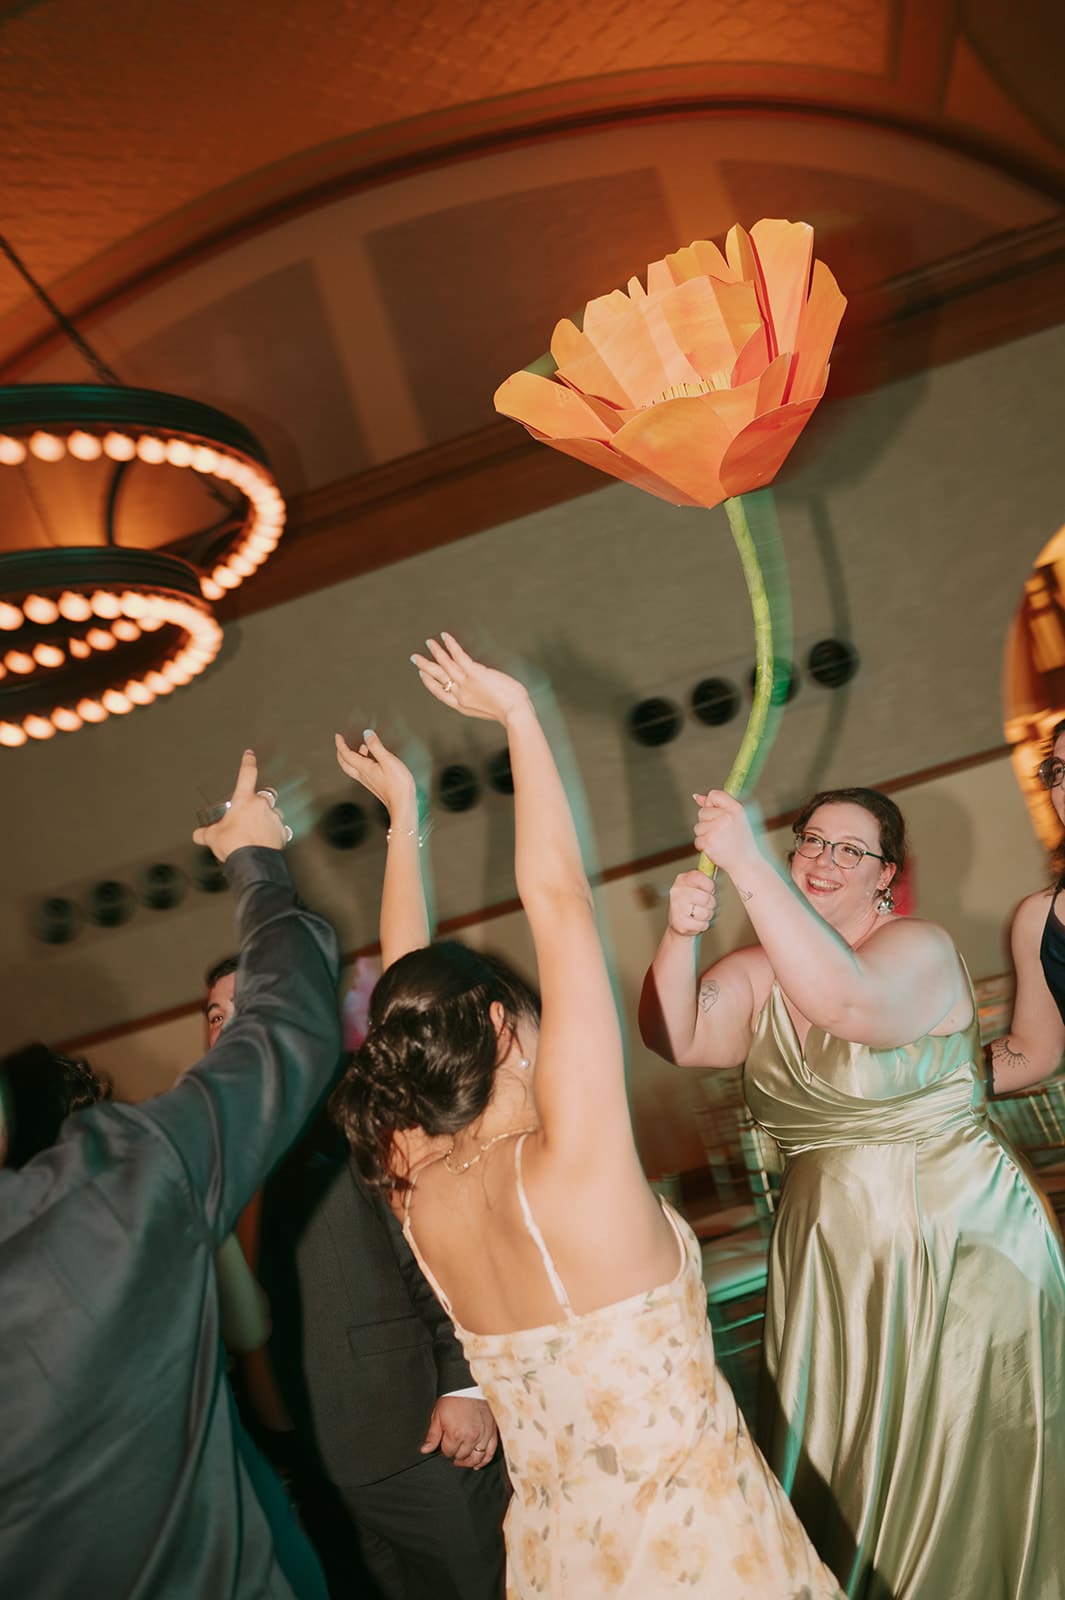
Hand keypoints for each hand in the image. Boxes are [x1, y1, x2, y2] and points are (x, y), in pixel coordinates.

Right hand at [193, 751, 289, 861]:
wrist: (252, 862)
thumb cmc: (234, 845)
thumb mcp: (213, 837)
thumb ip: (205, 833)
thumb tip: (198, 835)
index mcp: (244, 801)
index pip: (247, 775)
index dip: (248, 763)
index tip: (250, 754)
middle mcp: (262, 806)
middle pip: (267, 794)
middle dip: (261, 799)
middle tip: (252, 810)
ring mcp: (274, 819)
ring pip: (275, 812)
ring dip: (268, 817)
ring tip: (258, 830)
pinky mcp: (282, 833)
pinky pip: (281, 829)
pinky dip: (275, 833)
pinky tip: (266, 841)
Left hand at [335, 728, 416, 822]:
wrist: (402, 805)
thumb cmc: (398, 785)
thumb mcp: (388, 761)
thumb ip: (376, 746)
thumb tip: (367, 734)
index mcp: (364, 768)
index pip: (346, 755)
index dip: (341, 744)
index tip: (338, 736)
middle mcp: (363, 776)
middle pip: (345, 764)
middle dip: (341, 752)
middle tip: (341, 743)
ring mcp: (369, 781)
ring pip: (353, 768)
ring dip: (352, 757)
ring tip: (358, 747)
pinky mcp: (375, 784)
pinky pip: (362, 771)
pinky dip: (362, 762)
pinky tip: (372, 759)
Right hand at [411, 632, 528, 725]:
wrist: (514, 712)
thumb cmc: (509, 711)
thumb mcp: (488, 708)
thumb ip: (480, 698)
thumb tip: (482, 684)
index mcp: (462, 706)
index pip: (440, 693)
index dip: (429, 683)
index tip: (422, 675)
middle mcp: (460, 694)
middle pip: (438, 678)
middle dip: (425, 666)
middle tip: (415, 658)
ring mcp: (466, 683)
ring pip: (445, 664)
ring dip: (436, 652)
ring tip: (429, 642)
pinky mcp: (474, 673)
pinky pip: (458, 656)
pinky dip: (450, 645)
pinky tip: (444, 637)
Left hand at [420, 1395, 498, 1469]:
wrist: (469, 1386)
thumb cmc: (453, 1399)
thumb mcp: (438, 1415)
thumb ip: (432, 1435)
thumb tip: (425, 1450)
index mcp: (455, 1434)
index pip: (448, 1452)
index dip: (445, 1449)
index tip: (445, 1443)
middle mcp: (470, 1437)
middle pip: (462, 1456)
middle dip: (456, 1454)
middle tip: (454, 1448)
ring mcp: (483, 1435)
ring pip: (476, 1458)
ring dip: (468, 1461)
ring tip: (463, 1459)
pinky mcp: (492, 1432)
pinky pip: (490, 1453)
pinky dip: (484, 1461)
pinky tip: (478, 1463)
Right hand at [667, 869, 716, 936]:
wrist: (679, 923)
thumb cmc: (693, 902)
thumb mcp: (697, 886)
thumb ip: (706, 878)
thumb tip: (721, 863)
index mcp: (682, 879)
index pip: (699, 877)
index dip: (709, 885)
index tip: (709, 890)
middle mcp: (677, 892)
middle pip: (706, 898)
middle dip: (711, 903)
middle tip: (705, 904)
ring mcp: (677, 907)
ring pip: (706, 912)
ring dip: (707, 915)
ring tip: (699, 913)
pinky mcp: (679, 923)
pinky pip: (702, 924)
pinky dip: (703, 925)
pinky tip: (695, 922)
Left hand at [693, 790, 759, 876]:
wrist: (746, 863)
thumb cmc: (741, 841)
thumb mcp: (736, 819)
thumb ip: (717, 805)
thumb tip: (696, 797)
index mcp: (736, 809)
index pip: (714, 795)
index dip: (710, 803)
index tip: (715, 813)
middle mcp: (727, 817)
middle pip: (702, 812)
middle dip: (707, 822)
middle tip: (722, 833)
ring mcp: (717, 829)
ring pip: (698, 827)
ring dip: (705, 835)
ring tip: (720, 841)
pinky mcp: (709, 842)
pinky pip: (697, 840)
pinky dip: (703, 846)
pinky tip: (716, 848)